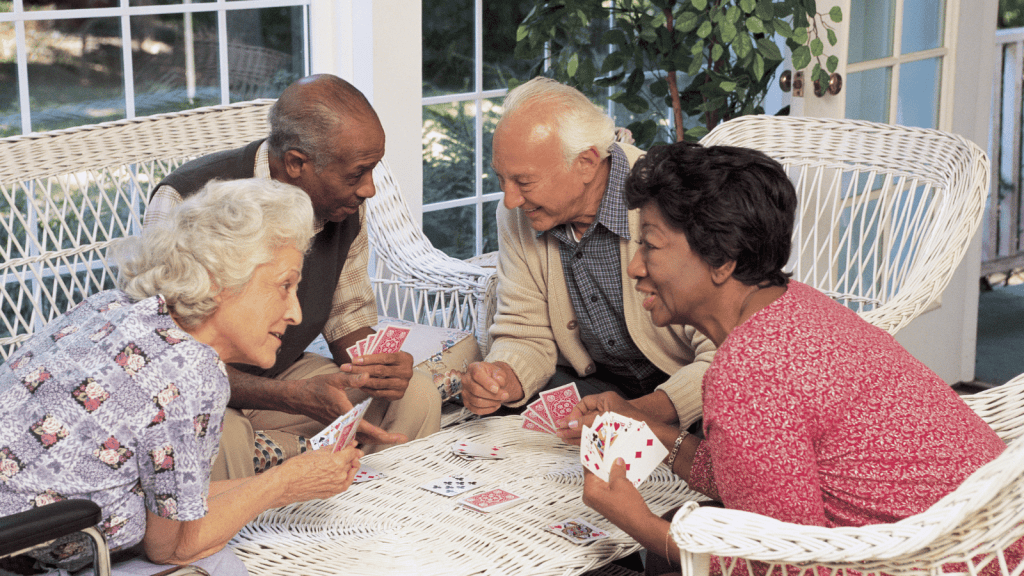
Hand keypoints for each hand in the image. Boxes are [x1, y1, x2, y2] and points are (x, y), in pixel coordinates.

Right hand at [272, 443, 362, 506]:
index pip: (352, 451)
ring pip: (349, 472)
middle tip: (346, 451)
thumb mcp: (315, 451)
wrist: (285, 485)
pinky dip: (344, 477)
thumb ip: (332, 448)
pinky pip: (343, 483)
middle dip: (351, 455)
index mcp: (337, 462)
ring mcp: (336, 485)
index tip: (350, 444)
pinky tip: (338, 472)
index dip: (351, 446)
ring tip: (341, 461)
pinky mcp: (332, 492)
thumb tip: (340, 445)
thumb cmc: (295, 469)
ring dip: (348, 466)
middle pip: (352, 461)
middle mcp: (339, 474)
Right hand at [290, 373, 405, 445]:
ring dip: (377, 439)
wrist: (299, 397)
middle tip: (402, 438)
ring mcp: (340, 426)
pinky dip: (367, 437)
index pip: (365, 427)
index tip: (394, 436)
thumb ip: (352, 378)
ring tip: (393, 437)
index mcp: (344, 412)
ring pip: (361, 438)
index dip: (381, 433)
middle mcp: (343, 423)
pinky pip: (354, 436)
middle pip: (366, 437)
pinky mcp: (338, 427)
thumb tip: (368, 375)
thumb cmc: (316, 387)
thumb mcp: (335, 379)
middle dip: (385, 439)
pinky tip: (376, 436)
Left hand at [340, 351, 413, 400]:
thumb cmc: (392, 361)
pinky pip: (379, 393)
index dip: (368, 359)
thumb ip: (377, 354)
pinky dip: (367, 389)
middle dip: (361, 369)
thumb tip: (356, 359)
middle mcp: (407, 372)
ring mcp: (403, 384)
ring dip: (362, 380)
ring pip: (378, 383)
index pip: (384, 358)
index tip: (354, 360)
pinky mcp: (399, 394)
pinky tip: (359, 384)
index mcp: (405, 358)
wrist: (402, 372)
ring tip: (350, 377)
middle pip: (380, 370)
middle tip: (347, 368)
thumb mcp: (389, 353)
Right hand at [461, 361, 523, 414]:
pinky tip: (495, 405)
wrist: (491, 380)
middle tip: (505, 395)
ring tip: (500, 400)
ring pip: (476, 401)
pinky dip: (488, 410)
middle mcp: (466, 380)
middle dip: (493, 395)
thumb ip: (500, 375)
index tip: (497, 389)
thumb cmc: (493, 375)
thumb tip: (498, 380)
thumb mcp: (499, 371)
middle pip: (476, 390)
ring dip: (491, 403)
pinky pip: (476, 410)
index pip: (477, 375)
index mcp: (474, 368)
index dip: (487, 383)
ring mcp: (465, 392)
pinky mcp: (467, 402)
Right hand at [555, 391, 642, 444]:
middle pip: (585, 417)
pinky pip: (596, 436)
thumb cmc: (636, 423)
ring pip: (589, 427)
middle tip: (560, 431)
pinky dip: (586, 439)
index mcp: (607, 400)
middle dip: (572, 424)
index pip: (584, 403)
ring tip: (564, 438)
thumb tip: (570, 424)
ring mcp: (611, 423)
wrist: (655, 437)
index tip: (566, 422)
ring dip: (576, 433)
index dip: (574, 413)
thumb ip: (587, 422)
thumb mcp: (606, 419)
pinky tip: (577, 443)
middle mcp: (608, 411)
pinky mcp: (614, 435)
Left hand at [581, 457, 654, 531]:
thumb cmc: (629, 508)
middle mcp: (591, 497)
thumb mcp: (622, 483)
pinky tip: (621, 472)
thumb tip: (616, 462)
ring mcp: (598, 501)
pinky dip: (613, 479)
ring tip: (617, 459)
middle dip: (603, 463)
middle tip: (609, 451)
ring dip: (610, 471)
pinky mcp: (606, 503)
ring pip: (602, 480)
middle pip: (594, 474)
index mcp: (590, 491)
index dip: (594, 456)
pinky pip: (607, 487)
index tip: (598, 446)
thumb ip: (617, 470)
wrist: (640, 525)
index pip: (588, 468)